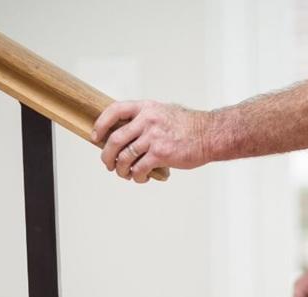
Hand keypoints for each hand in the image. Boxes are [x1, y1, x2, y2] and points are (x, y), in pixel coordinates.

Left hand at [92, 100, 213, 182]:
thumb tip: (127, 133)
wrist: (211, 135)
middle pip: (115, 139)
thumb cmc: (190, 126)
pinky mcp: (161, 154)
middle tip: (108, 163)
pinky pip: (139, 169)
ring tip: (124, 174)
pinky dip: (136, 176)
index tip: (96, 137)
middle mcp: (147, 120)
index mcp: (147, 108)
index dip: (101, 124)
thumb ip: (146, 118)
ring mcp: (154, 137)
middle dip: (106, 155)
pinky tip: (141, 177)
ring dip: (120, 169)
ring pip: (124, 157)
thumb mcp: (165, 112)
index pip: (114, 111)